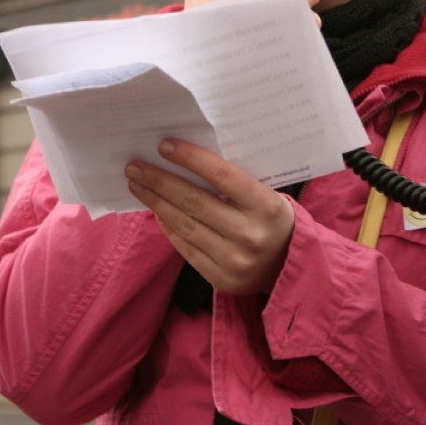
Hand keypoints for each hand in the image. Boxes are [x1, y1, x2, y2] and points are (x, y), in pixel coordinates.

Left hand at [125, 139, 294, 294]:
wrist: (290, 265)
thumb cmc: (272, 218)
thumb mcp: (265, 194)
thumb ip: (234, 182)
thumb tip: (185, 160)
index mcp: (265, 205)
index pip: (221, 176)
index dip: (190, 158)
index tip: (164, 145)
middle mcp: (249, 233)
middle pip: (194, 202)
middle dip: (160, 181)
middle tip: (135, 166)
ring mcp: (235, 260)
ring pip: (185, 225)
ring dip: (156, 203)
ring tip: (137, 186)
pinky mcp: (221, 278)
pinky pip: (186, 248)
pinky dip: (168, 227)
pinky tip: (156, 210)